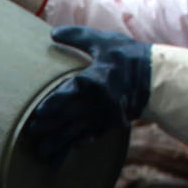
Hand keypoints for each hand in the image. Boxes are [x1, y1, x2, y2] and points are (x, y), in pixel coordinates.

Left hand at [22, 25, 152, 163]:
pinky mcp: (109, 123)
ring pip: (78, 131)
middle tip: (31, 132)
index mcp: (94, 79)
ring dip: (59, 142)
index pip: (69, 92)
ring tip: (42, 152)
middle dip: (50, 125)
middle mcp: (98, 100)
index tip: (38, 112)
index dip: (53, 103)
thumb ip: (78, 36)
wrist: (156, 78)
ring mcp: (104, 114)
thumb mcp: (104, 41)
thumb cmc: (127, 55)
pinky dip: (75, 146)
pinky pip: (89, 138)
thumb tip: (53, 32)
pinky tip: (62, 155)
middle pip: (69, 115)